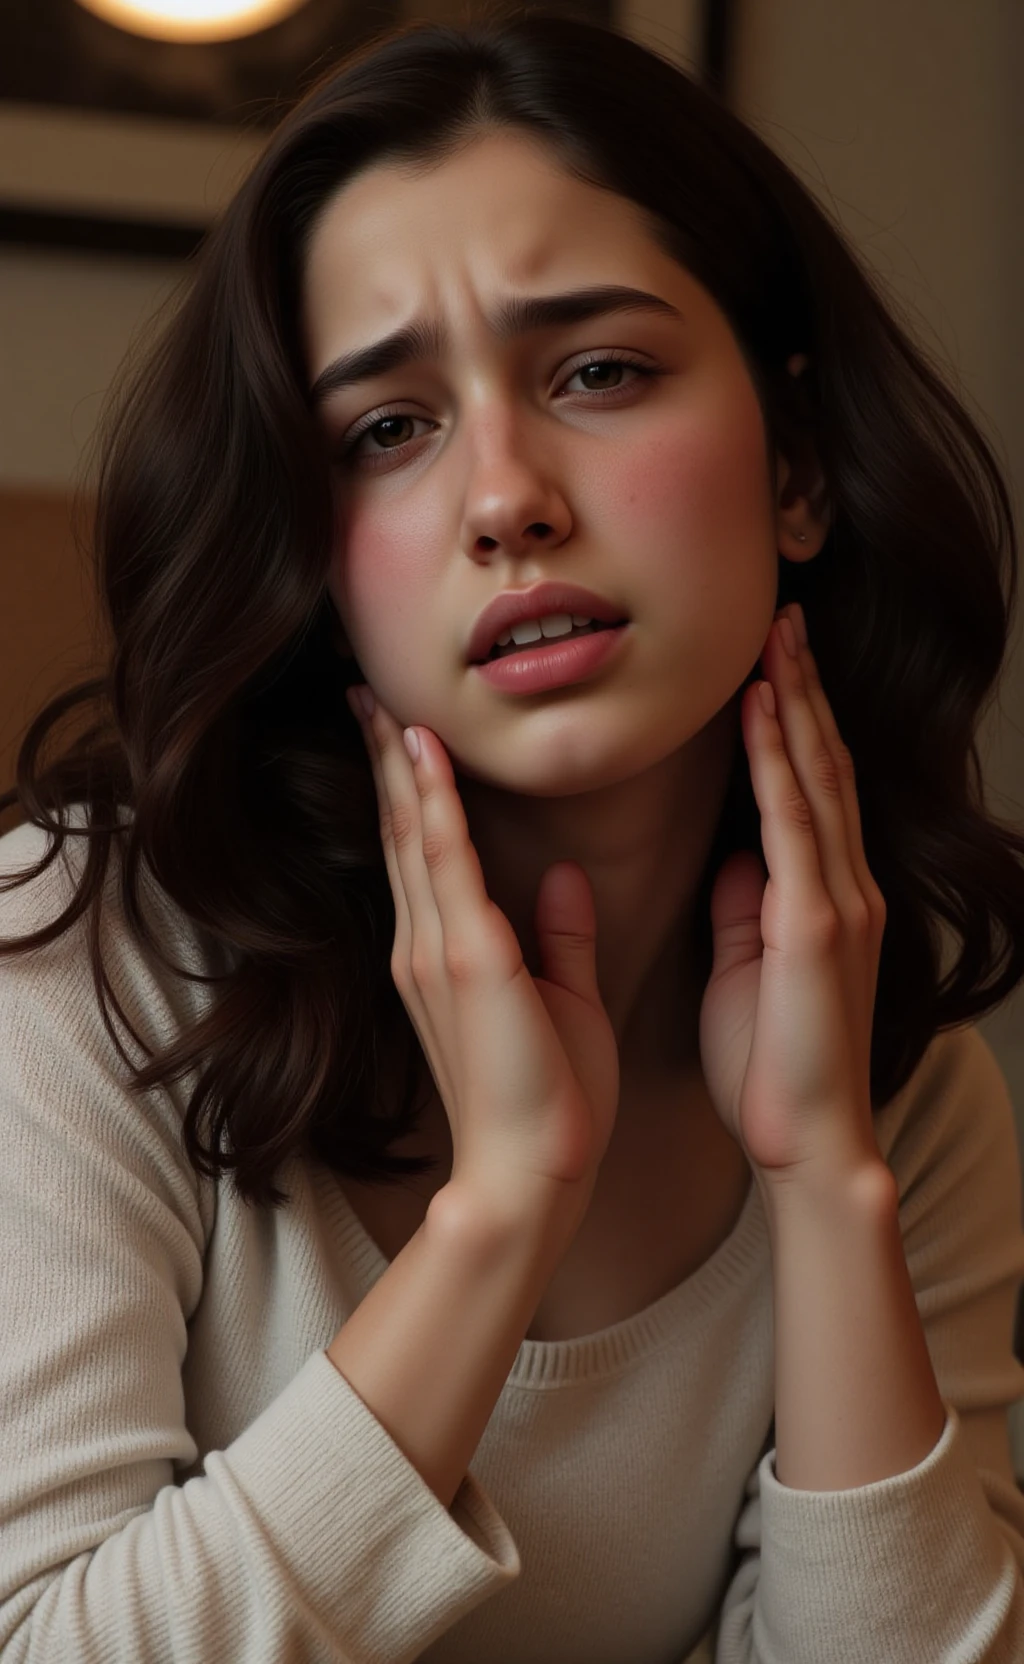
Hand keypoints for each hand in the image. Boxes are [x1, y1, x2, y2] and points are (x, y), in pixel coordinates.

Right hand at [345, 686, 620, 1203]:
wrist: (533, 1175)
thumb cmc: (550, 1100)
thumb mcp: (564, 1000)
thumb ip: (560, 939)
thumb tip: (567, 880)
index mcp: (447, 955)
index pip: (422, 852)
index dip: (410, 788)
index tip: (399, 731)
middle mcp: (426, 945)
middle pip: (402, 831)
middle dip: (385, 759)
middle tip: (363, 691)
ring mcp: (439, 952)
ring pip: (413, 835)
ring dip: (400, 763)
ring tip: (380, 703)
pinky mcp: (469, 961)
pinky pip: (446, 865)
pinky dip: (434, 805)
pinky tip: (425, 755)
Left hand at [698, 604, 887, 1187]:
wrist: (802, 1139)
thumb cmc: (768, 1063)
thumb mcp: (747, 967)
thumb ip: (747, 909)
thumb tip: (737, 859)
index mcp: (821, 897)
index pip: (809, 789)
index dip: (793, 723)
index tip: (770, 664)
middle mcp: (841, 886)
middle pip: (822, 765)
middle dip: (803, 689)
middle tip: (783, 619)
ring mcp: (837, 901)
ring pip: (818, 777)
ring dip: (797, 702)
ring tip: (779, 636)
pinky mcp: (815, 925)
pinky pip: (796, 823)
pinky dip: (782, 760)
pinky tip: (767, 710)